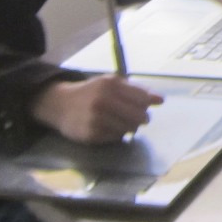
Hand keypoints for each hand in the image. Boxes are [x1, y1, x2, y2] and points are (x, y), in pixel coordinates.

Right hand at [31, 76, 163, 143]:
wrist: (60, 104)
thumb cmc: (91, 92)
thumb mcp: (112, 84)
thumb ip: (137, 90)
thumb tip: (161, 100)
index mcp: (110, 84)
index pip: (142, 98)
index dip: (147, 104)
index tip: (148, 105)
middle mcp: (103, 101)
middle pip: (139, 116)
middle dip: (141, 118)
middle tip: (135, 117)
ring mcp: (96, 118)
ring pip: (129, 128)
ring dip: (129, 126)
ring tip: (118, 120)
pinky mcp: (91, 134)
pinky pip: (116, 137)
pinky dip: (117, 133)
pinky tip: (108, 126)